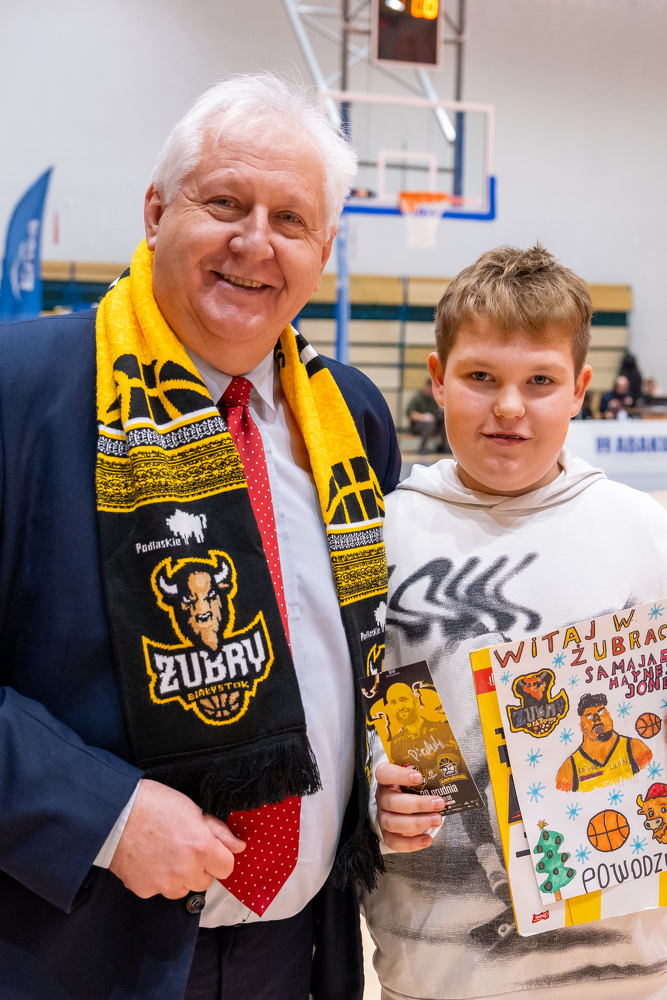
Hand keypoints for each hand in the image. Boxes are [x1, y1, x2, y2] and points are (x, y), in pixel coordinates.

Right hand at [109, 778, 244, 898]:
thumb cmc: (154, 804)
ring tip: (165, 855)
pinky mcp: (145, 890)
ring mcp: (164, 883)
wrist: (114, 814)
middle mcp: (186, 870)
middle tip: (183, 848)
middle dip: (199, 867)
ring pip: (184, 889)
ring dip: (180, 877)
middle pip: (206, 881)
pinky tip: (149, 861)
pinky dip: (157, 880)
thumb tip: (239, 846)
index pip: (227, 867)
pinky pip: (160, 890)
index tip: (210, 850)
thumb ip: (218, 832)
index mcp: (202, 848)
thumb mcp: (192, 809)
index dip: (219, 857)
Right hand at [376, 762, 443, 852]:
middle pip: (393, 802)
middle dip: (418, 804)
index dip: (399, 775)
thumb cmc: (410, 788)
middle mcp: (382, 798)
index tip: (419, 777)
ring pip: (393, 823)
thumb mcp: (414, 778)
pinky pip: (394, 841)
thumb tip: (444, 780)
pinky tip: (427, 839)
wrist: (402, 805)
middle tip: (439, 803)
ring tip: (436, 820)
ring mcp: (383, 817)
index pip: (384, 774)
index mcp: (386, 780)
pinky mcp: (387, 834)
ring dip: (417, 823)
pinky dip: (412, 843)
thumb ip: (424, 777)